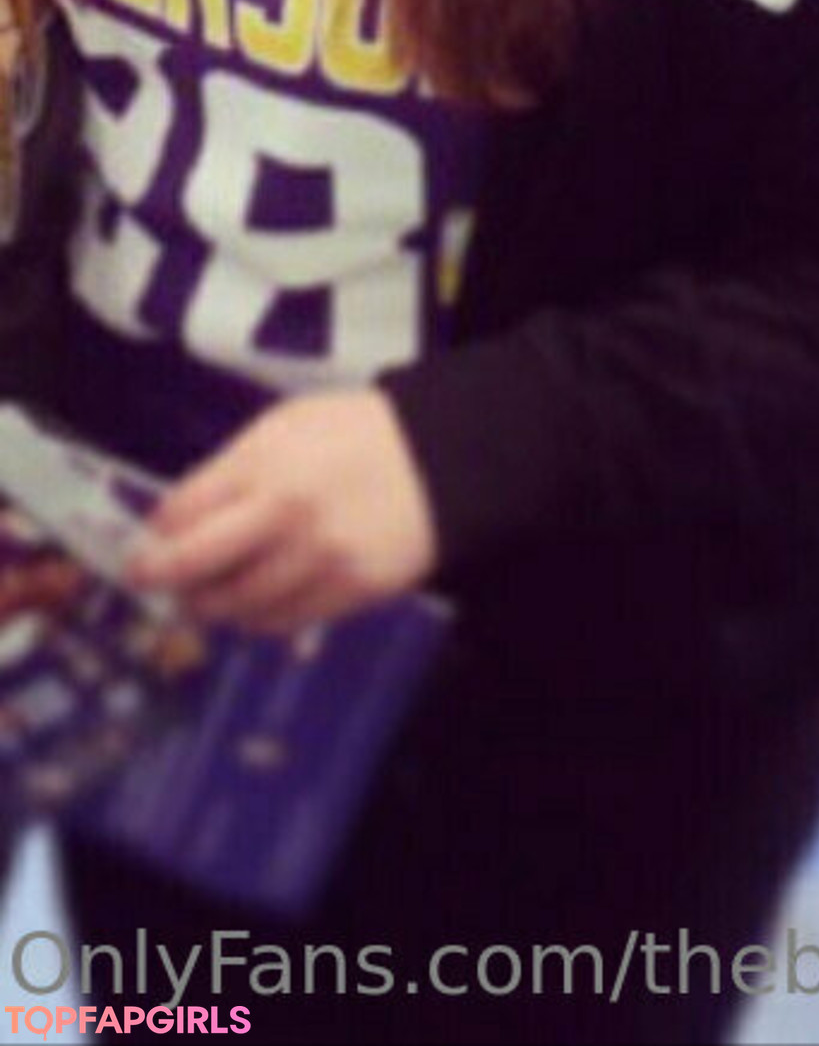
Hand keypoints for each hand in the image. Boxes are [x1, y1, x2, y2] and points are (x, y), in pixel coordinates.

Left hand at [125, 388, 438, 636]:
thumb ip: (234, 467)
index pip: (182, 512)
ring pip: (236, 604)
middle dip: (160, 578)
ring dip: (208, 605)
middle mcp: (284, 516)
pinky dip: (257, 619)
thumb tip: (183, 516)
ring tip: (202, 598)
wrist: (440, 458)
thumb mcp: (287, 424)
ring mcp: (317, 560)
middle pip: (194, 565)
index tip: (149, 541)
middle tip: (150, 581)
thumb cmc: (356, 433)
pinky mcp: (348, 593)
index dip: (157, 532)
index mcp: (264, 464)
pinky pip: (282, 622)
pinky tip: (252, 607)